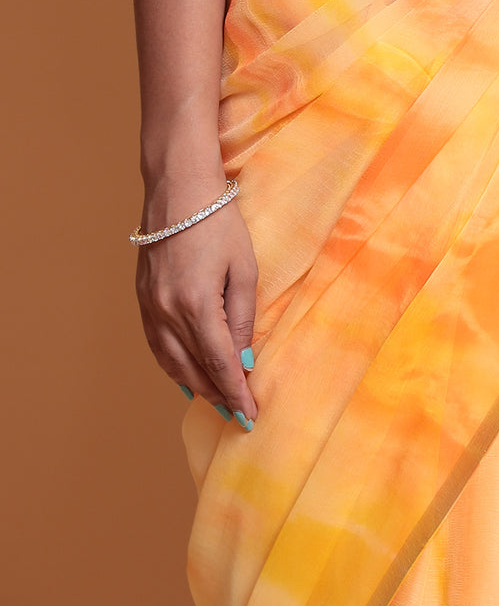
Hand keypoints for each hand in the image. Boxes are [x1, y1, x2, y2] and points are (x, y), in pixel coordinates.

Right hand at [135, 192, 258, 428]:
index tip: (250, 415)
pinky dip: (173, 366)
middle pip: (194, 369)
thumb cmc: (219, 223)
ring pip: (171, 363)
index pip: (219, 363)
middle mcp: (167, 312)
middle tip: (239, 414)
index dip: (236, 393)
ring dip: (195, 386)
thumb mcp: (245, 269)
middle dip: (218, 395)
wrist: (178, 190)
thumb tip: (245, 360)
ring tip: (217, 400)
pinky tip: (187, 375)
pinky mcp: (142, 299)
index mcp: (197, 305)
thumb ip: (244, 318)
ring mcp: (149, 307)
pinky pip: (156, 345)